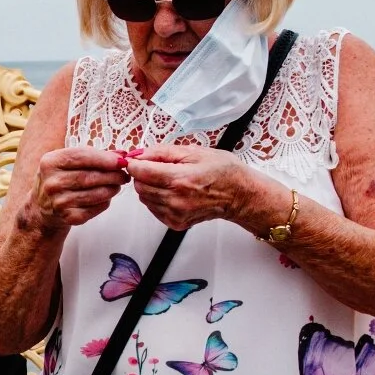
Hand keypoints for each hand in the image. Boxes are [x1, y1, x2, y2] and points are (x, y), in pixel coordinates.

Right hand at [19, 146, 129, 232]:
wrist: (42, 207)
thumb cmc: (60, 179)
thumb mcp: (68, 162)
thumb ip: (93, 156)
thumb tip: (122, 154)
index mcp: (50, 162)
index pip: (80, 156)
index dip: (104, 158)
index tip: (122, 160)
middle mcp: (51, 182)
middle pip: (90, 176)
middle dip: (113, 175)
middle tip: (124, 174)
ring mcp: (59, 201)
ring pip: (95, 193)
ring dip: (112, 189)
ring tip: (117, 185)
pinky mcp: (68, 217)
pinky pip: (95, 208)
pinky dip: (105, 202)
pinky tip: (106, 197)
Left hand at [123, 144, 255, 230]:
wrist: (240, 195)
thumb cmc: (223, 171)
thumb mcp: (195, 152)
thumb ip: (163, 152)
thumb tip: (140, 154)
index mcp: (180, 179)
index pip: (141, 172)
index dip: (134, 163)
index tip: (136, 158)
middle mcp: (176, 200)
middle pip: (139, 186)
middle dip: (142, 174)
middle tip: (155, 167)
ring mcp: (176, 214)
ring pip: (144, 198)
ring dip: (149, 187)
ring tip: (168, 180)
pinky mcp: (176, 223)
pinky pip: (153, 209)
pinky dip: (156, 199)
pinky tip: (172, 192)